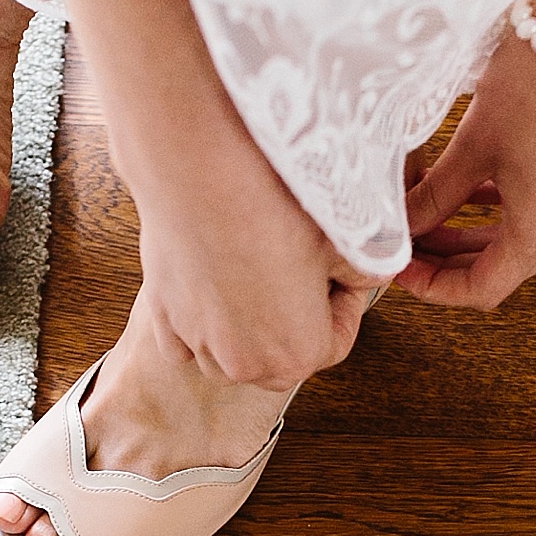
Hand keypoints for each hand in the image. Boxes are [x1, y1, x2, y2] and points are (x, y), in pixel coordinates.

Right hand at [130, 96, 376, 390]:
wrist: (203, 172)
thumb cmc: (273, 207)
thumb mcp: (344, 240)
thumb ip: (367, 269)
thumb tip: (375, 274)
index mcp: (298, 355)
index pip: (336, 342)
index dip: (344, 303)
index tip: (339, 271)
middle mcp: (246, 363)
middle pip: (283, 357)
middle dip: (295, 321)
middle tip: (299, 272)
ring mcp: (198, 342)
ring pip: (230, 354)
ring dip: (246, 327)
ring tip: (255, 272)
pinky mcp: (161, 317)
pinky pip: (184, 340)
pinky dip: (198, 324)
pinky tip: (212, 287)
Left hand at [394, 8, 535, 310]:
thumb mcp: (471, 142)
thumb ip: (434, 193)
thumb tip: (403, 223)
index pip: (482, 289)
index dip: (434, 288)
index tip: (400, 270)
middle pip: (504, 269)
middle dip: (450, 262)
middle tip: (407, 246)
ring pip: (522, 243)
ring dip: (476, 238)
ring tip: (431, 218)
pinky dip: (505, 214)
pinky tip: (474, 193)